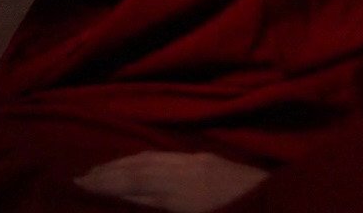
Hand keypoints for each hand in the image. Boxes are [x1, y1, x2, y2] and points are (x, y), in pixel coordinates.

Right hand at [73, 150, 270, 211]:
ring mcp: (198, 162)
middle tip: (79, 177)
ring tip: (99, 169)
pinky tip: (137, 162)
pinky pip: (166, 154)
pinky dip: (144, 157)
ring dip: (122, 164)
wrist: (284, 203)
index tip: (78, 186)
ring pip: (151, 159)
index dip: (106, 187)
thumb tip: (133, 203)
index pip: (135, 186)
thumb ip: (162, 208)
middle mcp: (186, 171)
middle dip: (107, 174)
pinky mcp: (209, 158)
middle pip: (139, 170)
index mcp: (183, 192)